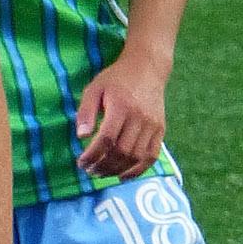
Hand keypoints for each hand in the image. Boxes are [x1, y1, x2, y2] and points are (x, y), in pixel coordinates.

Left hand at [75, 48, 167, 179]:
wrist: (147, 68)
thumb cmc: (116, 79)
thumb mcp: (95, 88)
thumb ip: (86, 112)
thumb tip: (82, 137)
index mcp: (121, 106)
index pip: (106, 138)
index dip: (92, 155)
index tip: (81, 163)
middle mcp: (139, 117)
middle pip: (121, 151)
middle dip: (103, 166)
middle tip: (90, 171)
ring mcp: (152, 124)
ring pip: (135, 157)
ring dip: (117, 170)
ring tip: (102, 173)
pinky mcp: (160, 129)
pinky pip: (151, 156)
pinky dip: (138, 170)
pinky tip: (123, 176)